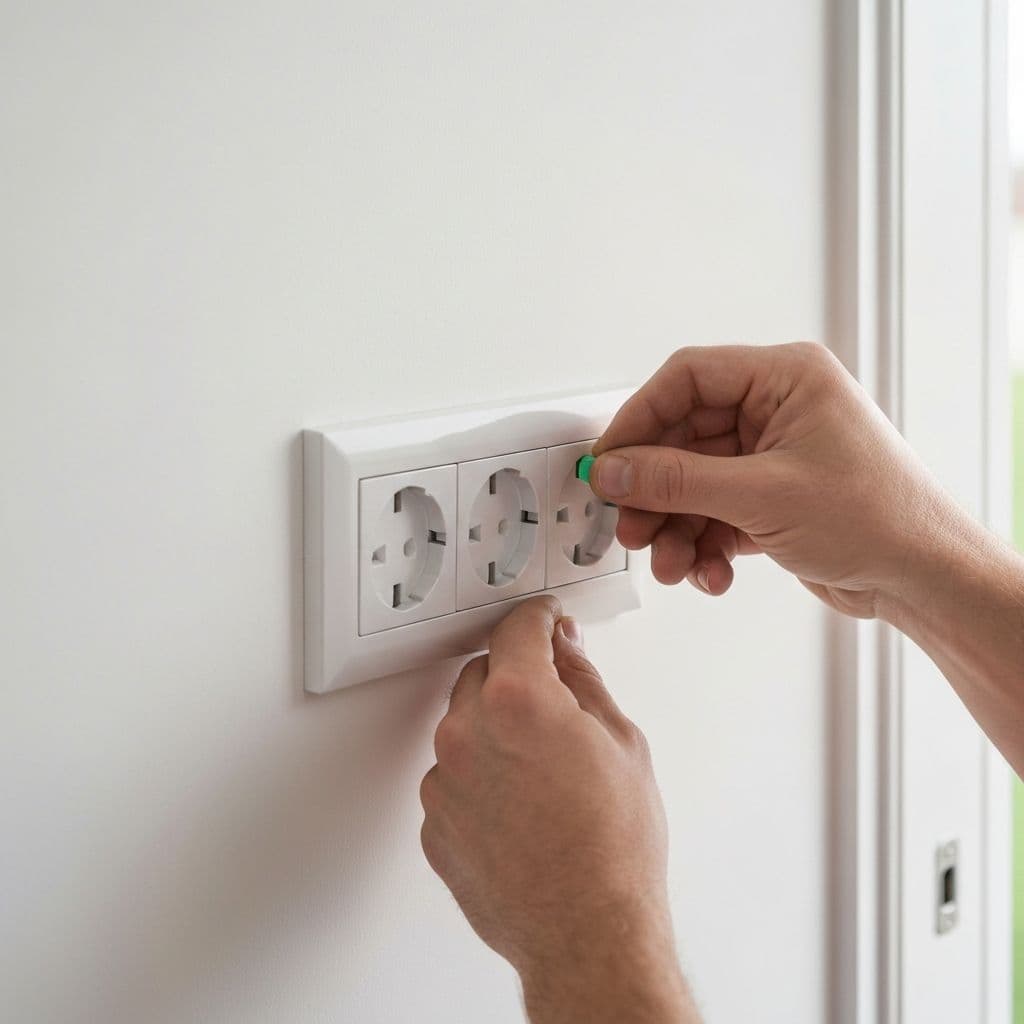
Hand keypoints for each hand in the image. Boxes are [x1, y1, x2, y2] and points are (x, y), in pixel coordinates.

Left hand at [420, 596, 696, 1023]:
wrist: (587, 934)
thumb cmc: (613, 848)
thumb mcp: (621, 742)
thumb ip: (582, 681)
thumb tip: (565, 649)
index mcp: (518, 701)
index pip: (517, 629)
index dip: (537, 617)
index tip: (544, 619)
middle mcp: (468, 733)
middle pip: (484, 673)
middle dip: (517, 678)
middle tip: (555, 708)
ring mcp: (444, 781)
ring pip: (464, 726)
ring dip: (494, 730)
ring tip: (541, 772)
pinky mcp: (434, 823)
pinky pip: (452, 777)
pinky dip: (478, 777)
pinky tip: (519, 805)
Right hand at [592, 342, 958, 618]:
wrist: (924, 578)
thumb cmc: (879, 517)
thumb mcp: (762, 495)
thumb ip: (676, 481)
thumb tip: (614, 471)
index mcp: (785, 377)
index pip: (687, 379)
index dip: (639, 418)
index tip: (608, 461)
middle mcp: (776, 410)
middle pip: (683, 438)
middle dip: (655, 490)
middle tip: (631, 524)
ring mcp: (772, 456)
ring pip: (693, 483)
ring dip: (675, 527)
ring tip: (672, 562)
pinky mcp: (769, 498)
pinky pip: (713, 512)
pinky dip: (703, 544)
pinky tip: (710, 571)